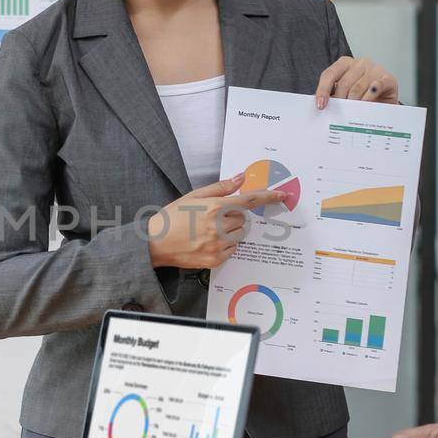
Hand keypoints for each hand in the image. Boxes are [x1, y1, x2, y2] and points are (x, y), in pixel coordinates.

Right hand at [146, 175, 281, 268]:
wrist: (155, 243)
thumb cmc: (172, 217)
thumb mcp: (194, 196)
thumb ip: (220, 188)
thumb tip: (240, 178)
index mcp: (215, 207)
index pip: (249, 200)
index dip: (268, 196)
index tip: (282, 194)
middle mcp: (219, 226)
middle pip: (242, 218)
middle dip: (232, 216)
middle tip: (212, 217)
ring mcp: (218, 244)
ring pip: (238, 234)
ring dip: (230, 231)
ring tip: (208, 231)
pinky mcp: (216, 259)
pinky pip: (232, 249)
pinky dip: (224, 245)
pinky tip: (206, 242)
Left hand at [316, 56, 398, 107]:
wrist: (385, 103)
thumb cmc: (363, 98)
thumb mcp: (345, 95)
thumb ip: (333, 96)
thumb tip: (319, 106)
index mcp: (345, 64)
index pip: (329, 74)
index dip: (322, 90)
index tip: (320, 105)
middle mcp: (360, 63)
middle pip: (344, 83)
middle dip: (340, 101)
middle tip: (340, 113)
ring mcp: (375, 68)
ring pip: (358, 87)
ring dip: (354, 103)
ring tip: (353, 113)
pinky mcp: (388, 78)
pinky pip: (376, 87)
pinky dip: (369, 97)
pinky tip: (365, 105)